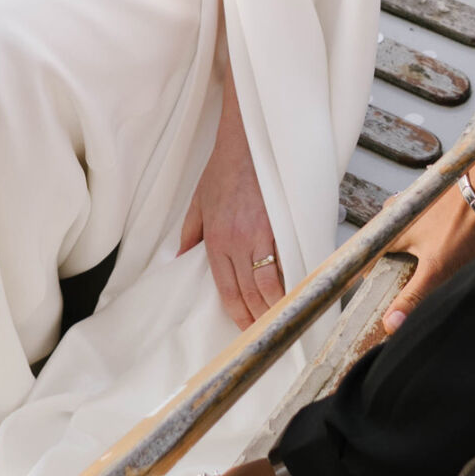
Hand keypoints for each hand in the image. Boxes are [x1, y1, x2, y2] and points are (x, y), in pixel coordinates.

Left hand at [181, 85, 282, 327]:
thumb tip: (180, 260)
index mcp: (215, 240)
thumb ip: (189, 234)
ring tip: (280, 319)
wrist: (247, 143)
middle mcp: (238, 242)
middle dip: (257, 317)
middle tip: (264, 333)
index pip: (227, 290)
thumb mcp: (197, 203)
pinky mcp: (282, 225)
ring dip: (275, 306)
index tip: (245, 330)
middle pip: (249, 293)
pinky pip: (287, 262)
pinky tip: (294, 293)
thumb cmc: (222, 171)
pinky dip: (291, 281)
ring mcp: (262, 235)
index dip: (237, 315)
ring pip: (270, 284)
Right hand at [382, 145, 474, 333]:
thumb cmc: (460, 226)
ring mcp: (410, 204)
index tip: (370, 296)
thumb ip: (412, 296)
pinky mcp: (426, 202)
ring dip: (404, 254)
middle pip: (382, 246)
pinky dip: (417, 241)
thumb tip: (390, 324)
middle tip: (399, 289)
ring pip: (398, 235)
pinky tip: (434, 249)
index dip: (367, 278)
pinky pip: (413, 225)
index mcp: (389, 228)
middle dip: (388, 268)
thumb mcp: (436, 269)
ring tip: (418, 271)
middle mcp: (394, 212)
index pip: (365, 257)